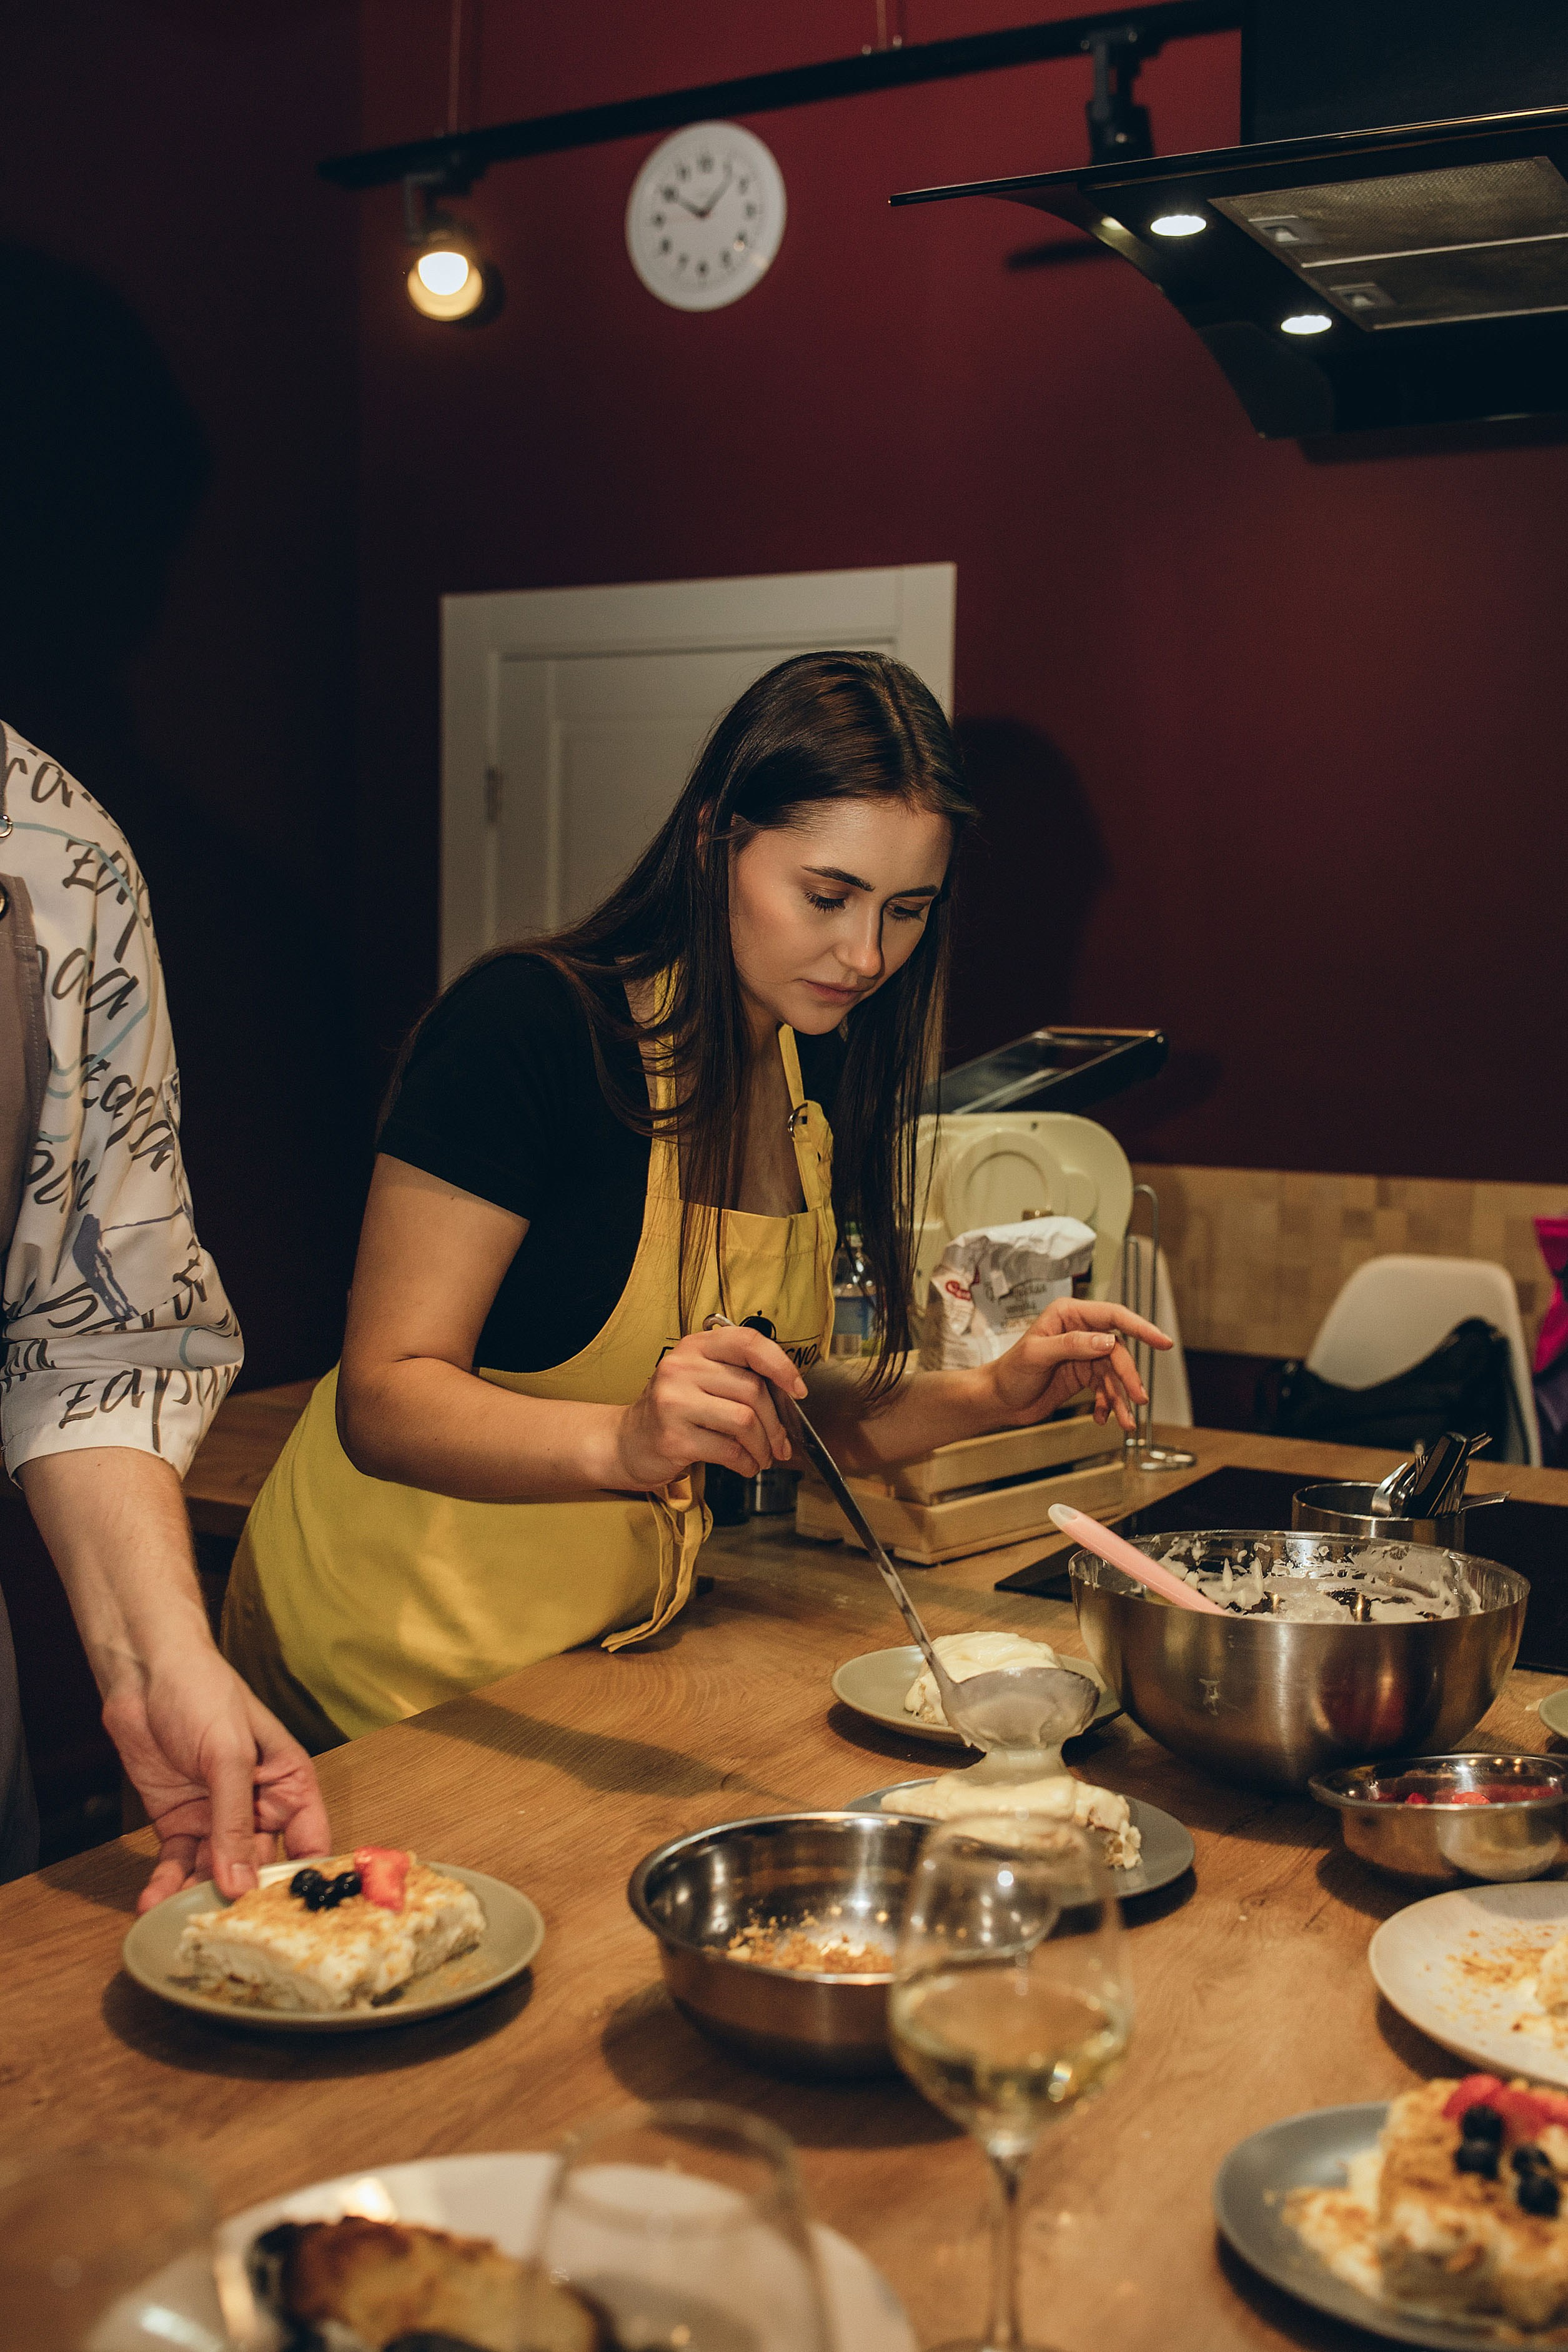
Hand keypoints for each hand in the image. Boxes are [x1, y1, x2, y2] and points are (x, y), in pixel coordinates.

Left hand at [102, 1646, 330, 1913]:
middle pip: (260, 1868)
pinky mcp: (180, 1824)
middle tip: (224, 1933)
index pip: (309, 1843)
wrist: (144, 1674)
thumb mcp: (229, 1756)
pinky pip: (179, 1865)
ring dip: (198, 1898)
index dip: (302, 1882)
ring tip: (181, 1923)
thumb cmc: (203, 1692)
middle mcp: (259, 1807)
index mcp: (290, 1784)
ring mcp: (218, 1818)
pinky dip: (166, 1885)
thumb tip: (240, 1885)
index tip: (287, 1920)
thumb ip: (235, 1822)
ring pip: (216, 1873)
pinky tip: (153, 1903)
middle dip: (242, 1900)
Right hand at [612, 1324, 806, 1487]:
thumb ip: (737, 1376)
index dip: (781, 1364)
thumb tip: (788, 1396)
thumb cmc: (673, 1410)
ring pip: (745, 1420)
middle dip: (776, 1423)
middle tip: (781, 1444)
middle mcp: (681, 1367)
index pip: (748, 1342)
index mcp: (695, 1346)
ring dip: (763, 1446)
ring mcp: (674, 1402)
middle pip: (753, 1389)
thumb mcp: (699, 1379)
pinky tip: (744, 1465)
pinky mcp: (673, 1437)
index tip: (798, 1390)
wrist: (626, 1442)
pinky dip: (746, 1462)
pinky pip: (728, 1450)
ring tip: (762, 1457)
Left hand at [983, 1298, 1171, 1434]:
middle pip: (1118, 1351)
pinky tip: (1104, 1419)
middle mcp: (1080, 1331)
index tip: (1163, 1341)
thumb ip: (1072, 1345)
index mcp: (1069, 1315)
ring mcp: (1084, 1354)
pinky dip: (1109, 1404)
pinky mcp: (1083, 1375)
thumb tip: (1107, 1341)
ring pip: (1114, 1374)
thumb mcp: (1037, 1355)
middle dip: (1129, 1377)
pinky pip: (1106, 1388)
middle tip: (1140, 1398)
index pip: (1113, 1316)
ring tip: (1126, 1421)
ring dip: (1122, 1398)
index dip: (1141, 1328)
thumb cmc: (1009, 1372)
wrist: (998, 1400)